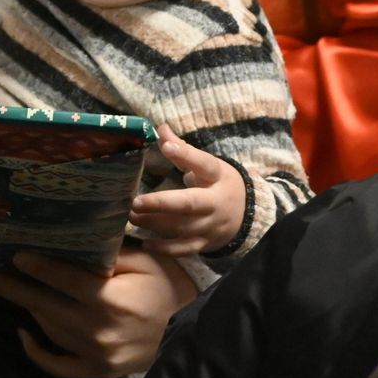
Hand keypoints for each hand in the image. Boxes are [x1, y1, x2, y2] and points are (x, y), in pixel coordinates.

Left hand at [0, 247, 197, 377]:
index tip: (14, 255)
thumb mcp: (145, 264)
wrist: (187, 334)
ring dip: (27, 308)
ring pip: (48, 328)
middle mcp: (98, 329)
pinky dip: (38, 351)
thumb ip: (110, 256)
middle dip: (9, 287)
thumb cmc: (166, 290)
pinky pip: (58, 364)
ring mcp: (95, 354)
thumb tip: (74, 240)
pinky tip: (24, 333)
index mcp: (111, 300)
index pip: (65, 281)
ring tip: (6, 287)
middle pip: (44, 305)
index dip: (38, 267)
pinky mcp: (95, 371)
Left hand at [128, 124, 244, 255]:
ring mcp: (210, 226)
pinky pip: (184, 248)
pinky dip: (165, 249)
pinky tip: (145, 243)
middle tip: (135, 201)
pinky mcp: (204, 243)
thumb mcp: (207, 165)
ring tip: (132, 215)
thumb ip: (182, 150)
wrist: (245, 216)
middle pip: (189, 203)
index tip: (166, 146)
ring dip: (155, 223)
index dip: (186, 154)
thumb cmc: (219, 184)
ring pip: (181, 227)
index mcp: (217, 176)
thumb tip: (160, 128)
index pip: (203, 163)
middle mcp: (215, 202)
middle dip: (162, 203)